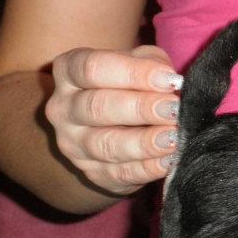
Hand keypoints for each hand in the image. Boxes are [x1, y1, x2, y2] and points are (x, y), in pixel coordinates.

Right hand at [45, 45, 182, 196]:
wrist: (118, 125)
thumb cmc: (131, 84)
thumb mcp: (139, 63)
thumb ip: (153, 64)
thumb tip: (172, 80)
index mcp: (68, 71)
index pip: (91, 68)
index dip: (133, 73)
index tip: (170, 80)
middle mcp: (63, 108)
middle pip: (97, 107)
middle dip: (140, 109)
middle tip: (174, 110)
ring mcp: (74, 144)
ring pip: (106, 145)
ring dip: (144, 143)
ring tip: (174, 137)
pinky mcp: (93, 173)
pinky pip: (120, 173)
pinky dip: (147, 168)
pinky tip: (169, 160)